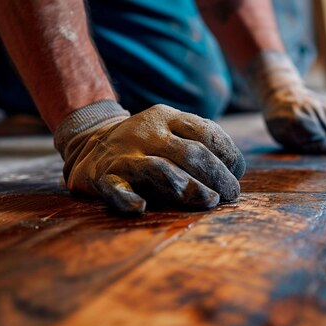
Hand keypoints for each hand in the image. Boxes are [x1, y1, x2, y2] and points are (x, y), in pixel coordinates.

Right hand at [54, 102, 244, 212]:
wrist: (88, 142)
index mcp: (167, 117)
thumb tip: (234, 173)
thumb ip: (199, 145)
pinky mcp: (104, 177)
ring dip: (189, 188)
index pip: (206, 132)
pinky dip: (128, 199)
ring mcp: (124, 155)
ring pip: (161, 170)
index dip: (228, 153)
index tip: (237, 172)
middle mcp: (147, 133)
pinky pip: (116, 189)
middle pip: (190, 154)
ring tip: (210, 201)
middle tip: (231, 194)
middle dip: (216, 175)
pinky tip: (141, 208)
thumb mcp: (170, 131)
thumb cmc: (146, 144)